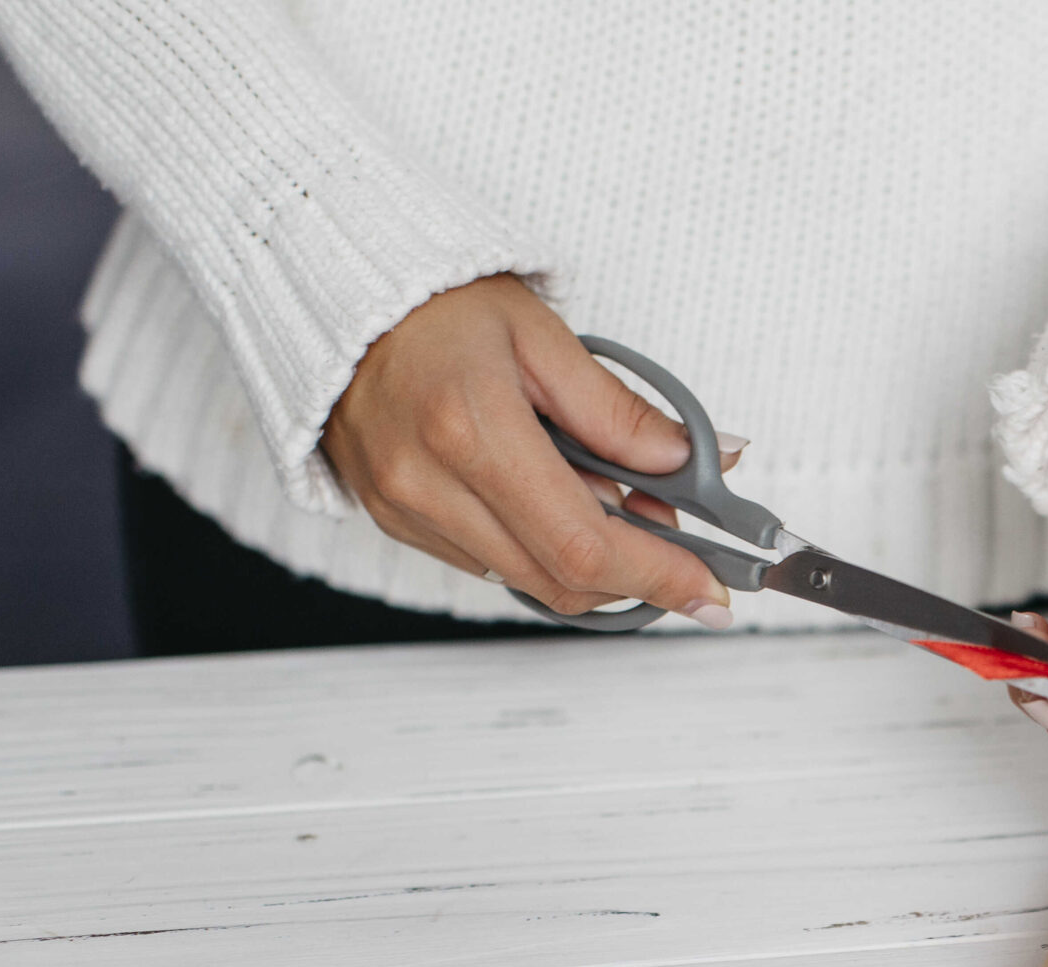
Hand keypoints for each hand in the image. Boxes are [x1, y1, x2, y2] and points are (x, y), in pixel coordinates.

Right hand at [320, 275, 740, 623]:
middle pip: (561, 580)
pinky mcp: (393, 519)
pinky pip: (487, 564)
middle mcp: (428, 483)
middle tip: (675, 538)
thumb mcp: (542, 336)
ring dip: (589, 563)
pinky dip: (537, 549)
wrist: (337, 295)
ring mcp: (404, 509)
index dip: (659, 575)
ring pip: (527, 581)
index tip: (711, 591)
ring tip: (612, 502)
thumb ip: (619, 411)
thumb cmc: (435, 304)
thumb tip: (692, 461)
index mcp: (470, 431)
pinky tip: (553, 501)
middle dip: (636, 575)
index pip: (585, 543)